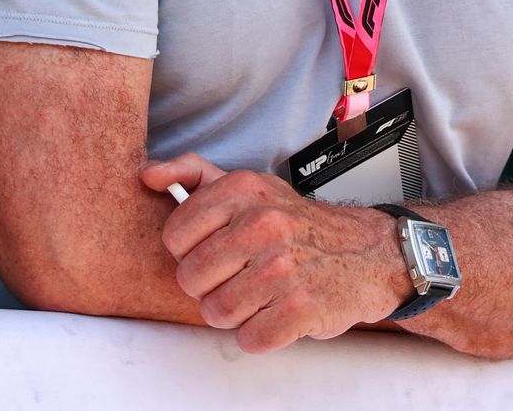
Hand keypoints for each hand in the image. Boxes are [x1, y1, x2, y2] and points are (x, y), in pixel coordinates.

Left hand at [140, 153, 411, 352]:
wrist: (365, 253)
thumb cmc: (295, 223)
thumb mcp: (247, 186)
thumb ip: (193, 174)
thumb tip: (148, 175)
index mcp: (244, 190)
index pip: (174, 235)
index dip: (187, 252)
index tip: (211, 250)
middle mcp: (264, 224)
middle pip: (191, 278)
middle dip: (207, 287)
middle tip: (233, 278)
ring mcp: (284, 267)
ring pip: (217, 312)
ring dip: (232, 314)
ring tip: (255, 296)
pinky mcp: (302, 309)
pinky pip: (250, 339)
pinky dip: (259, 334)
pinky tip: (275, 313)